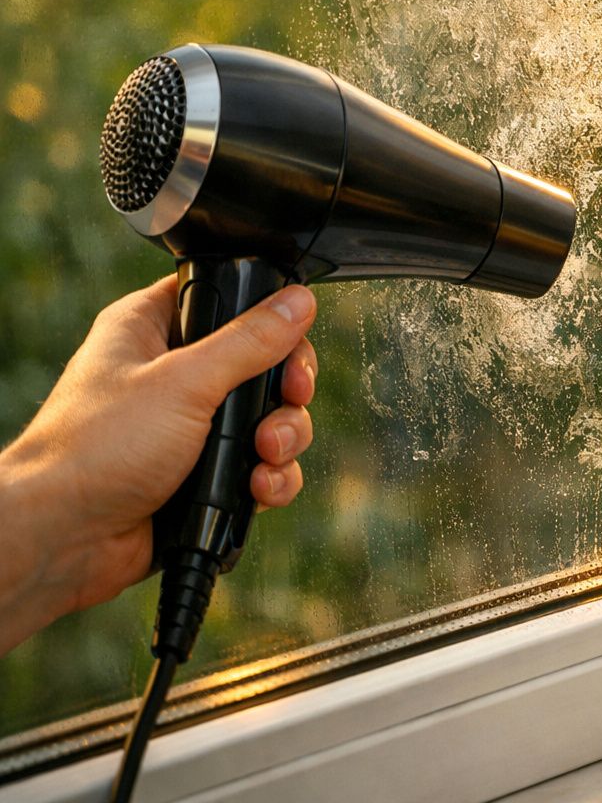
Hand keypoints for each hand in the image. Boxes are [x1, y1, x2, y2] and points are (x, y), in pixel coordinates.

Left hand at [0, 276, 317, 652]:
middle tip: (290, 399)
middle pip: (264, 364)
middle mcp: (174, 374)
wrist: (64, 539)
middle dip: (286, 391)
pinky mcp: (204, 474)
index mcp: (154, 329)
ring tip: (264, 455)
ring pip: (270, 418)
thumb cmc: (96, 450)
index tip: (290, 342)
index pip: (227, 300)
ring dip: (282, 439)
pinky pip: (260, 466)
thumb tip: (299, 301)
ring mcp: (191, 426)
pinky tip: (258, 489)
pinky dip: (270, 478)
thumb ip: (250, 342)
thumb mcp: (183, 383)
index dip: (268, 319)